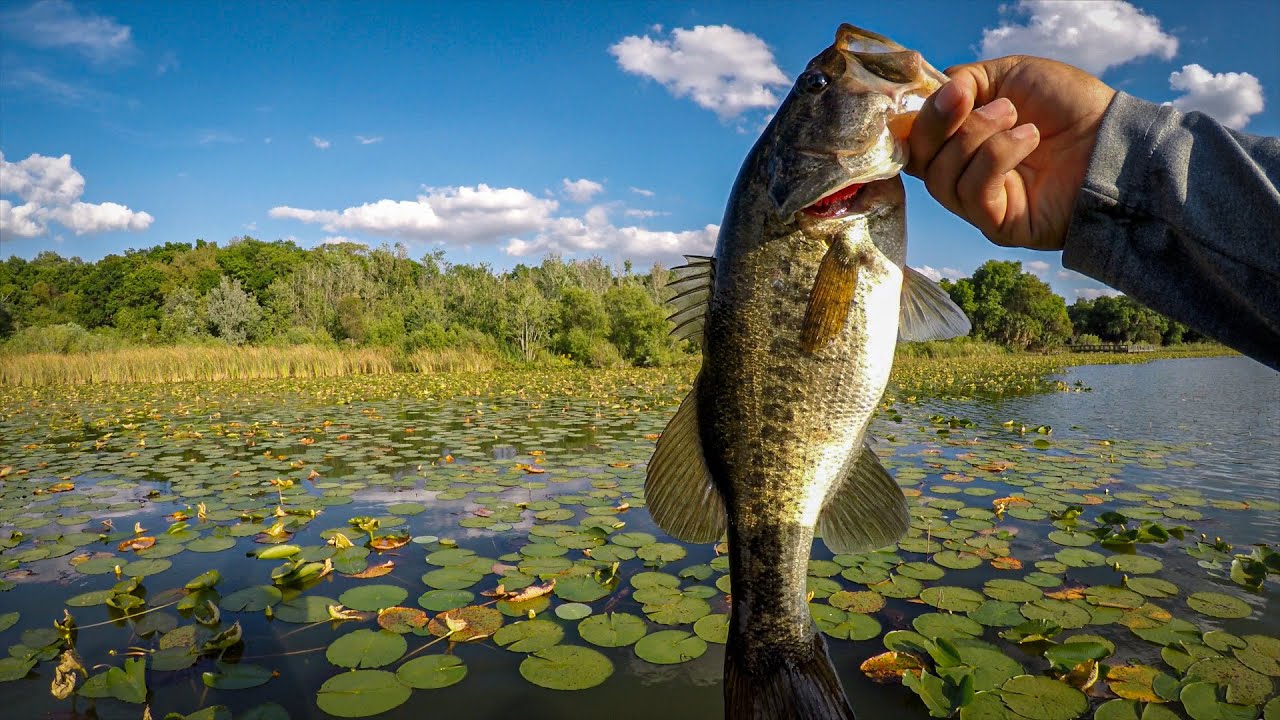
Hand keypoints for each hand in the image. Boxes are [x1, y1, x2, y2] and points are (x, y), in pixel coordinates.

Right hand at [905, 56, 1115, 250]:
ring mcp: (977, 203)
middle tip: (978, 100)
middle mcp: (961, 174)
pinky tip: (1029, 139)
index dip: (922, 115)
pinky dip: (996, 158)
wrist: (1114, 137)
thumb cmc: (1069, 106)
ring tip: (1018, 120)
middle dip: (941, 123)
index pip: (913, 138)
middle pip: (919, 159)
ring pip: (943, 177)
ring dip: (978, 137)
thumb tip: (937, 95)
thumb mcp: (1011, 75)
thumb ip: (965, 80)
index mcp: (959, 139)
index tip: (951, 93)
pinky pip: (972, 193)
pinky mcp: (997, 225)